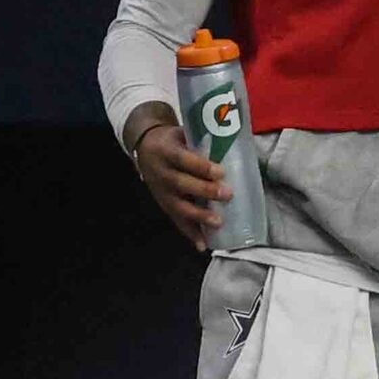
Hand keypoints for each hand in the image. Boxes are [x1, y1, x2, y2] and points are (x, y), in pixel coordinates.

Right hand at [134, 119, 230, 250]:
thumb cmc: (172, 141)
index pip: (183, 159)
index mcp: (166, 151)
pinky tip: (203, 245)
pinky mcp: (164, 205)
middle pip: (182, 184)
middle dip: (205, 191)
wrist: (144, 148)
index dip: (201, 167)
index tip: (221, 172)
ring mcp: (161, 192)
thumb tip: (234, 142)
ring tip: (218, 223)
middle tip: (227, 195)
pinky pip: (176, 221)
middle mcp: (161, 173)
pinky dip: (190, 234)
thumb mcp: (181, 133)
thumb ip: (201, 140)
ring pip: (179, 206)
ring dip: (199, 216)